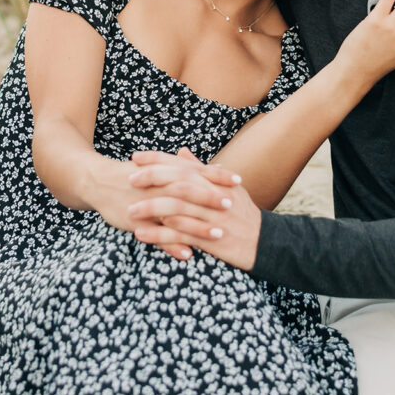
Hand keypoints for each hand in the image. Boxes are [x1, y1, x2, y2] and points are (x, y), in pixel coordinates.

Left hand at [128, 149, 260, 269]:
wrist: (265, 242)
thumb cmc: (243, 213)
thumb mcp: (227, 186)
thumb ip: (202, 169)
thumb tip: (181, 151)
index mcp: (214, 181)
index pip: (182, 165)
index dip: (158, 159)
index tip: (136, 157)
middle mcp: (213, 196)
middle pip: (178, 182)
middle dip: (152, 179)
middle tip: (129, 179)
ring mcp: (211, 218)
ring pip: (177, 209)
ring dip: (151, 208)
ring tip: (130, 210)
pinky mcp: (210, 240)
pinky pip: (180, 236)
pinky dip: (159, 235)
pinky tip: (141, 235)